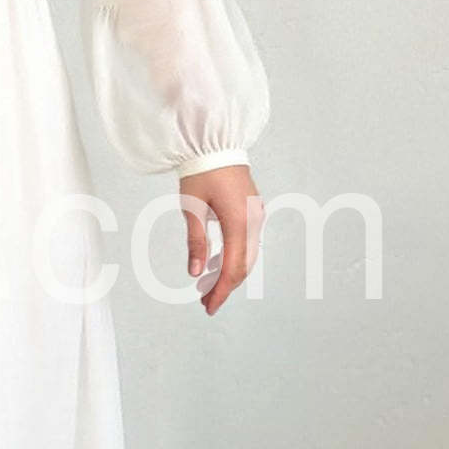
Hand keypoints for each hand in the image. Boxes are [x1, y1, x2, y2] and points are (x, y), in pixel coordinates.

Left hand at [179, 165, 263, 315]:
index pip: (234, 267)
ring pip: (246, 255)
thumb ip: (196, 242)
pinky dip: (232, 257)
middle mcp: (253, 220)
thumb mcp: (192, 208)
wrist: (214, 142)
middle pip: (244, 265)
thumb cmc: (200, 170)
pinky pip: (246, 241)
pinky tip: (215, 265)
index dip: (221, 290)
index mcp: (239, 221)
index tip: (208, 307)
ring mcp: (256, 215)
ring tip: (207, 288)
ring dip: (228, 273)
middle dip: (225, 286)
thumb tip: (196, 273)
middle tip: (206, 303)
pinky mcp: (252, 210)